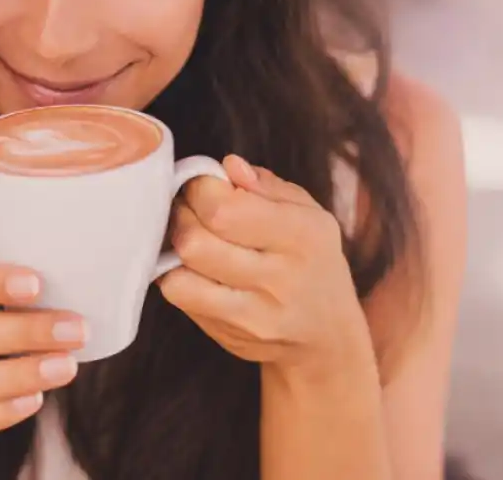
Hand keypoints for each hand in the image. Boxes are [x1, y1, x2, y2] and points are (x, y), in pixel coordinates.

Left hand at [159, 156, 374, 379]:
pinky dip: (175, 274)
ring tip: (190, 234)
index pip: (225, 209)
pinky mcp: (230, 335)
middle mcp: (281, 278)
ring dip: (175, 246)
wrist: (328, 337)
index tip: (205, 185)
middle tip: (190, 207)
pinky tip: (191, 265)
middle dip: (182, 214)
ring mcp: (254, 314)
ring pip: (181, 273)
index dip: (201, 189)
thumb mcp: (309, 215)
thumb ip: (268, 187)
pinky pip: (180, 297)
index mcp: (304, 236)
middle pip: (196, 241)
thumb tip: (228, 166)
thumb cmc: (313, 262)